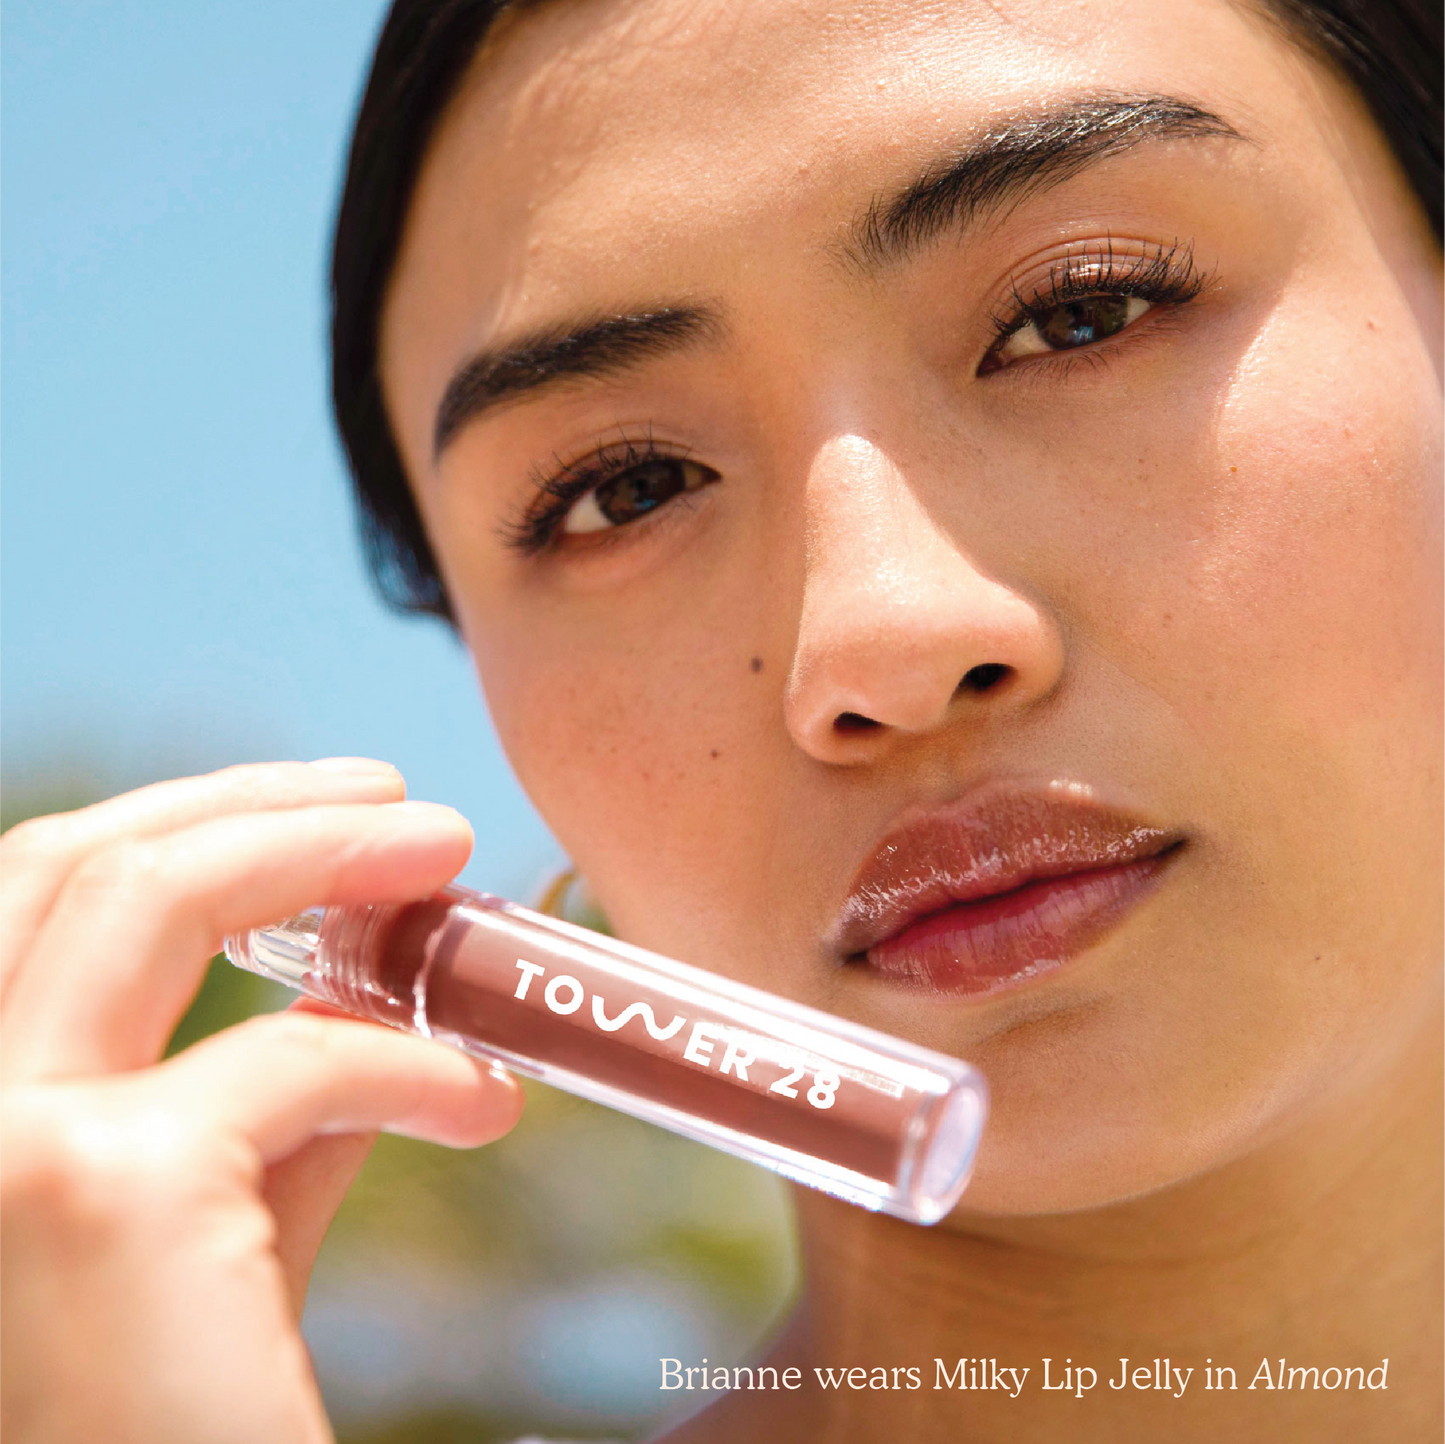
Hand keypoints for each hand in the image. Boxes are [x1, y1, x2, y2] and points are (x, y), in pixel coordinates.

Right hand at [0, 760, 523, 1443]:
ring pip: (149, 897)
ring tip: (448, 858)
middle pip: (76, 866)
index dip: (182, 824)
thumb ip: (266, 1114)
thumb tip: (356, 999)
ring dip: (322, 850)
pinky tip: (485, 1102)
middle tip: (404, 801)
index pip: (36, 898)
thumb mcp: (212, 1236)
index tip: (322, 805)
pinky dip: (413, 1064)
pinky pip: (297, 1060)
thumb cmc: (190, 1415)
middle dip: (256, 806)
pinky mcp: (104, 1192)